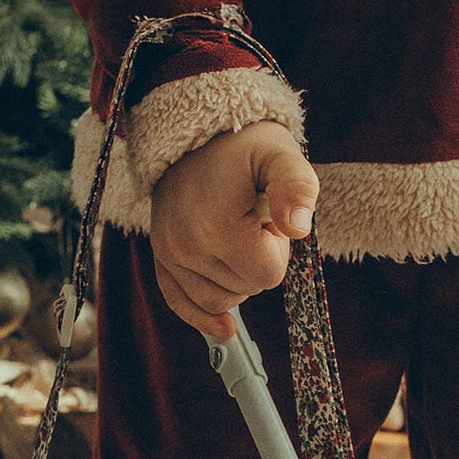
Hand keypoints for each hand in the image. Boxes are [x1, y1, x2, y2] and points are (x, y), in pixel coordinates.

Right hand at [149, 120, 317, 338]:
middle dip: (257, 262)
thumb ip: (297, 188)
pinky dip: (202, 315)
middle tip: (250, 219)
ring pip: (221, 300)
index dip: (277, 250)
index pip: (268, 275)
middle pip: (247, 290)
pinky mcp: (161, 256)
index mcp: (218, 226)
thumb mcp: (281, 155)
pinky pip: (180, 302)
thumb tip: (297, 226)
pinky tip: (224, 328)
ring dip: (236, 277)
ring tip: (232, 230)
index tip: (267, 218)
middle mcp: (187, 245)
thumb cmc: (245, 145)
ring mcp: (170, 253)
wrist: (196, 130)